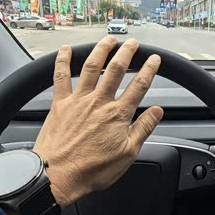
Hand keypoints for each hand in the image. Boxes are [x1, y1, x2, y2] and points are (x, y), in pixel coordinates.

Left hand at [33, 37, 163, 206]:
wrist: (57, 175)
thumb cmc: (90, 169)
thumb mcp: (127, 154)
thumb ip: (143, 129)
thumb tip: (157, 112)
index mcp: (118, 115)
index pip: (139, 86)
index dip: (149, 70)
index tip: (154, 60)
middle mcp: (99, 102)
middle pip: (116, 69)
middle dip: (127, 52)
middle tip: (133, 43)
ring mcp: (78, 100)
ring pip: (91, 66)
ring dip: (101, 49)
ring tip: (109, 39)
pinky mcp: (60, 103)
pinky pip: (60, 76)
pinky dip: (62, 60)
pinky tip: (66, 49)